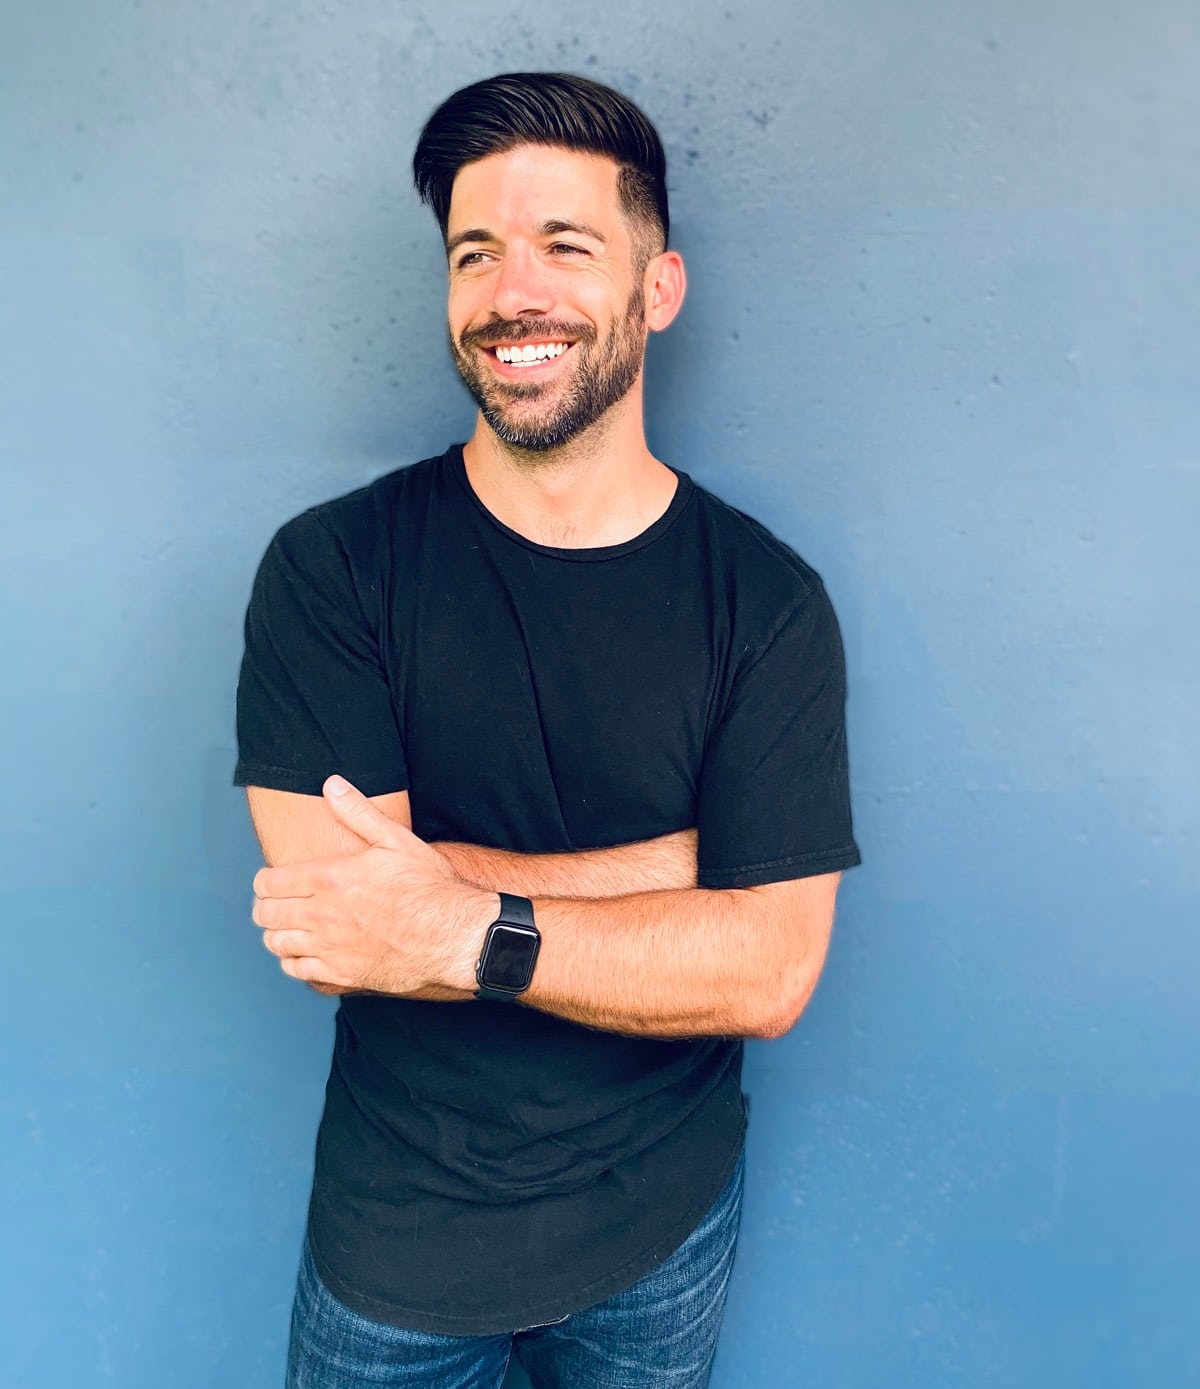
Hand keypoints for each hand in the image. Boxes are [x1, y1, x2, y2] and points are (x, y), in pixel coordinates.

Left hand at [251, 775, 496, 996]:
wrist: (452, 935)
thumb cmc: (429, 887)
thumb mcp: (396, 840)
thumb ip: (358, 812)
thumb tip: (332, 784)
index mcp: (330, 878)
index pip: (270, 883)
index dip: (263, 881)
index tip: (270, 881)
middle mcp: (322, 913)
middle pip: (266, 914)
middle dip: (265, 907)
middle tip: (274, 903)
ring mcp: (330, 946)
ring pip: (277, 944)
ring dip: (276, 934)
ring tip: (286, 927)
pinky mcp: (341, 973)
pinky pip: (298, 970)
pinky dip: (293, 961)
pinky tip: (304, 952)